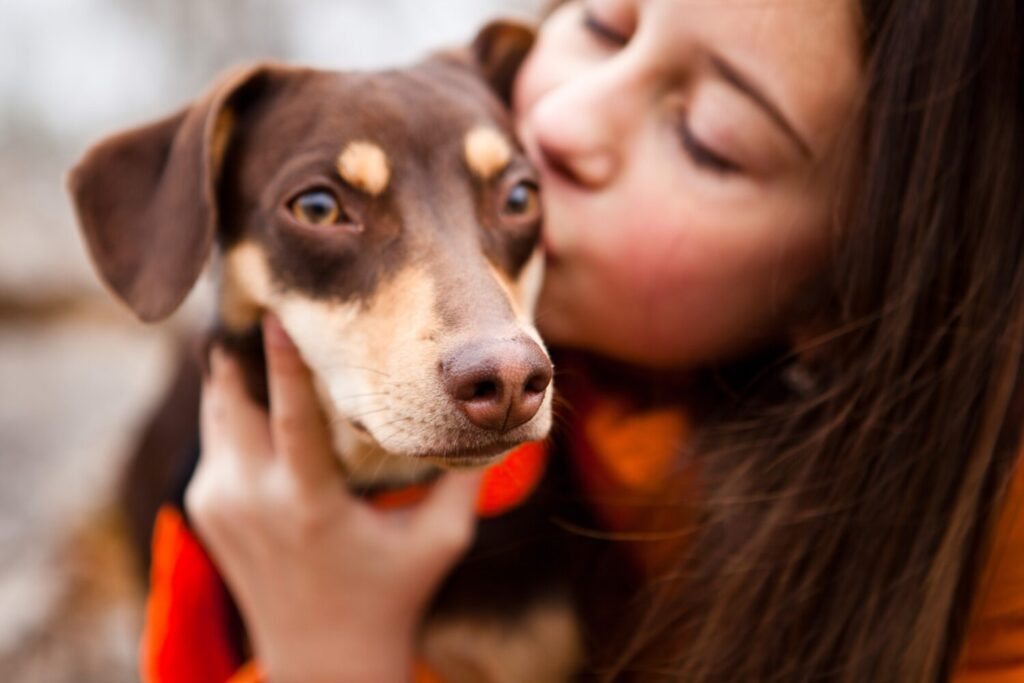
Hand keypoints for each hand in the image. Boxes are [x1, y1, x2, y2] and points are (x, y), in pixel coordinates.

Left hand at [186, 314, 482, 682]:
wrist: (322, 662)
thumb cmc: (392, 595)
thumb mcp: (439, 540)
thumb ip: (464, 479)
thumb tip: (500, 422)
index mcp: (311, 506)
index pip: (290, 418)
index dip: (281, 360)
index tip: (274, 309)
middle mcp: (254, 501)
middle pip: (231, 400)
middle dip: (241, 348)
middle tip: (260, 295)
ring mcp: (220, 506)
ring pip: (215, 414)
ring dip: (232, 372)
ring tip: (251, 325)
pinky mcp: (205, 510)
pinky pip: (215, 441)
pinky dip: (233, 408)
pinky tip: (254, 384)